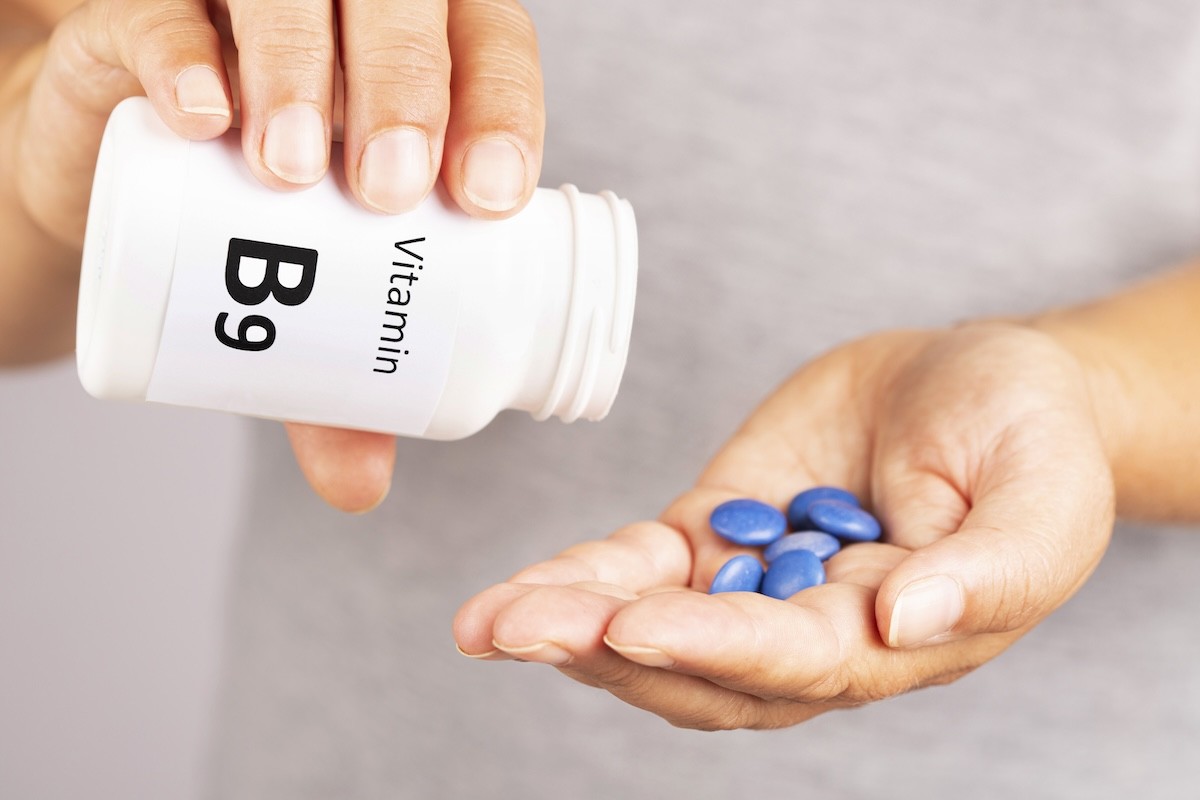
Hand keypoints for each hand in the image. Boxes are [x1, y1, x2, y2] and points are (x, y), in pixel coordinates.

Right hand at [12, 0, 542, 509]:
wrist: (121, 188)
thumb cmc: (254, 234)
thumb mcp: (308, 307)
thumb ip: (338, 380)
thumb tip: (363, 486)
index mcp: (427, 69)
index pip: (491, 56)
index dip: (503, 111)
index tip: (490, 197)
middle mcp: (349, 21)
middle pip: (402, 15)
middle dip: (406, 94)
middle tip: (388, 194)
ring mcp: (246, 10)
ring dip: (302, 71)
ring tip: (292, 172)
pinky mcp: (143, 17)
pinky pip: (164, 7)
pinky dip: (185, 52)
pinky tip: (203, 116)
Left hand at [453, 322, 1115, 728]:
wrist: (978, 383)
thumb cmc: (1030, 434)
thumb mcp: (1044, 493)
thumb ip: (992, 569)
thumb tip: (905, 625)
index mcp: (892, 639)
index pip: (792, 662)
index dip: (712, 647)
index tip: (635, 626)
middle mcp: (811, 630)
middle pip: (697, 667)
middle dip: (605, 653)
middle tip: (514, 630)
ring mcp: (755, 579)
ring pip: (651, 623)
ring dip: (569, 622)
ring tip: (486, 620)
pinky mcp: (718, 528)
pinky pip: (641, 563)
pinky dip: (583, 574)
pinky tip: (520, 586)